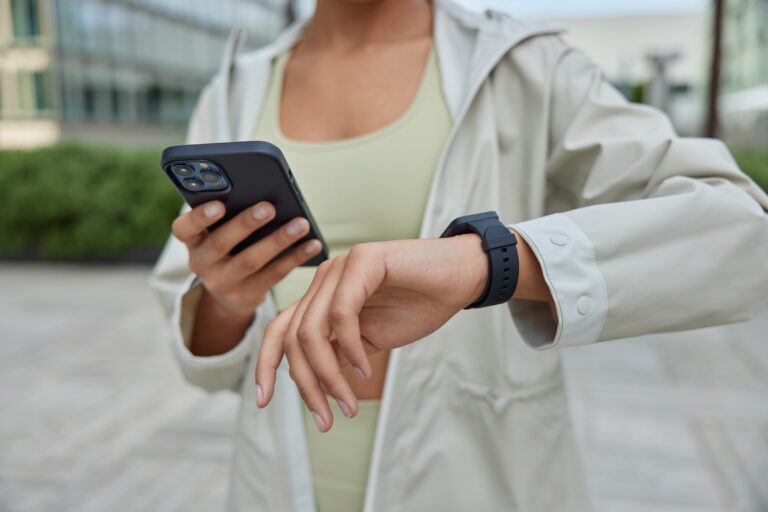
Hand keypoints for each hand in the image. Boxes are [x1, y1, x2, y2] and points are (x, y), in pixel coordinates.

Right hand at [171, 200, 322, 353]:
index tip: (219, 204)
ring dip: (278, 240)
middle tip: (269, 207)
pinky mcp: (246, 296)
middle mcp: (202, 263)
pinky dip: (295, 257)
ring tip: (301, 224)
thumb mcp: (218, 231)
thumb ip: (230, 213)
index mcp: (192, 241)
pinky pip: (274, 275)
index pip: (184, 228)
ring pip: (251, 261)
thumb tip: (264, 191)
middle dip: (246, 224)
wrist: (229, 293)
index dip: (200, 217)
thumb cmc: (229, 246)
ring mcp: (223, 283)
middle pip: (221, 243)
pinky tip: (313, 244)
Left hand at [254, 234, 488, 431]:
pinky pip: (341, 314)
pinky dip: (349, 348)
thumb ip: (339, 354)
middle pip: (292, 336)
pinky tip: (365, 369)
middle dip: (305, 384)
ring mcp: (340, 267)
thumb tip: (310, 382)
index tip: (263, 402)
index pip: (281, 330)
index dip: (266, 365)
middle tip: (325, 419)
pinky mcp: (362, 260)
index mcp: (322, 296)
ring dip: (328, 376)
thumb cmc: (419, 304)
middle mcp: (325, 280)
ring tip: (348, 404)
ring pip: (311, 330)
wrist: (461, 276)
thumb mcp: (370, 340)